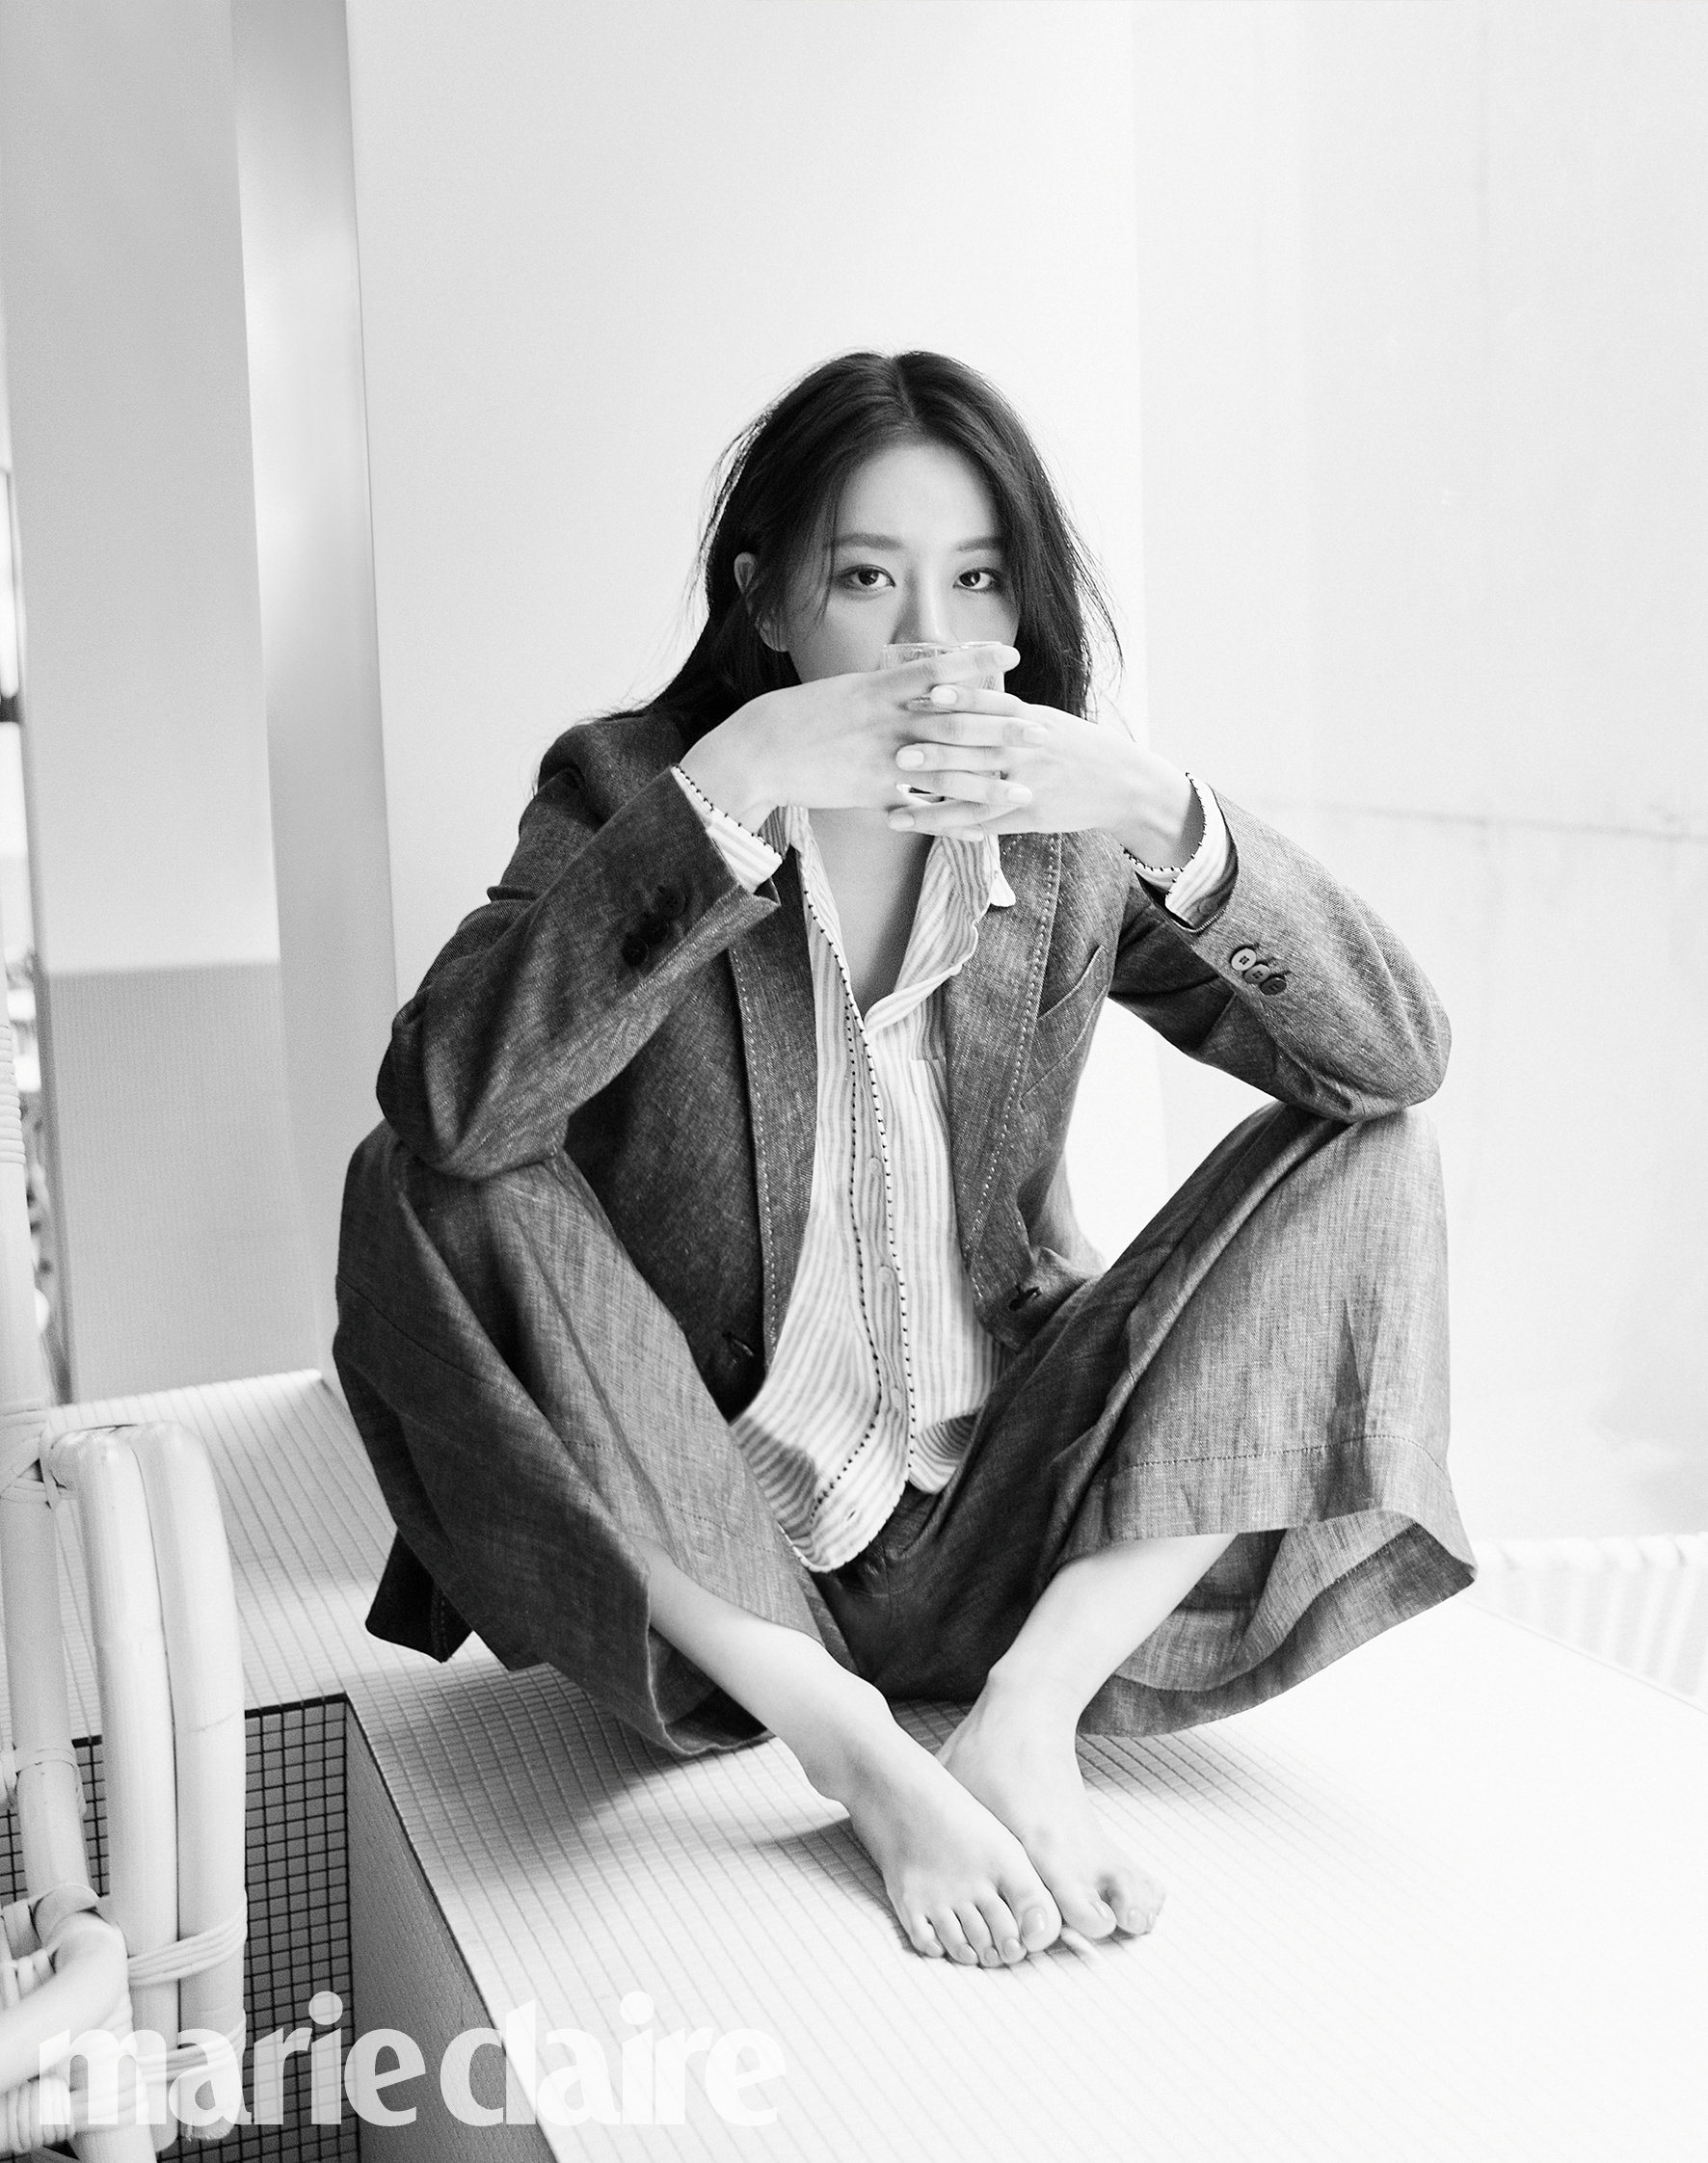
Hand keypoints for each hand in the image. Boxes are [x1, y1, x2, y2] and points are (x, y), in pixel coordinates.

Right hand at [677, 646, 1027, 826]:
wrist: (758, 750)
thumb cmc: (798, 717)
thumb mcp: (843, 690)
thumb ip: (882, 687)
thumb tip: (913, 676)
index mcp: (880, 687)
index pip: (940, 669)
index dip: (980, 664)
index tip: (1014, 657)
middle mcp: (887, 720)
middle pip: (958, 720)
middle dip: (1003, 726)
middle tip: (1042, 728)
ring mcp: (882, 757)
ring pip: (948, 768)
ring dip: (991, 779)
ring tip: (1025, 786)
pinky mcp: (872, 791)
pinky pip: (921, 805)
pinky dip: (951, 816)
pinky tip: (980, 826)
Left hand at [881, 689, 1200, 865]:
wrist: (1123, 784)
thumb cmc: (1078, 747)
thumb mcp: (1048, 720)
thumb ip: (1007, 712)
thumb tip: (959, 691)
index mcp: (1031, 719)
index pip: (991, 703)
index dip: (959, 698)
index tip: (926, 693)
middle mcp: (1029, 749)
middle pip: (978, 747)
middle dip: (936, 750)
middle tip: (898, 751)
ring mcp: (1030, 784)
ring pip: (975, 789)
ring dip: (934, 793)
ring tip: (897, 797)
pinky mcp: (1029, 815)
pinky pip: (983, 821)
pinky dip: (951, 824)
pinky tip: (921, 825)